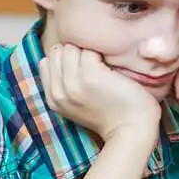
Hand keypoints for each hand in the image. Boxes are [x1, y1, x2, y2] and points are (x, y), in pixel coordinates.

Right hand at [39, 44, 160, 144]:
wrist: (132, 130)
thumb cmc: (113, 115)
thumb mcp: (78, 104)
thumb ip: (65, 85)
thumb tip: (61, 55)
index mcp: (53, 98)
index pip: (46, 62)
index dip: (65, 59)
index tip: (82, 68)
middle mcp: (59, 91)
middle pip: (56, 52)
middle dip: (75, 53)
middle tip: (95, 66)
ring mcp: (73, 82)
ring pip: (70, 48)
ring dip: (87, 52)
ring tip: (102, 67)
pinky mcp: (90, 75)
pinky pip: (89, 50)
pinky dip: (101, 55)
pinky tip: (111, 70)